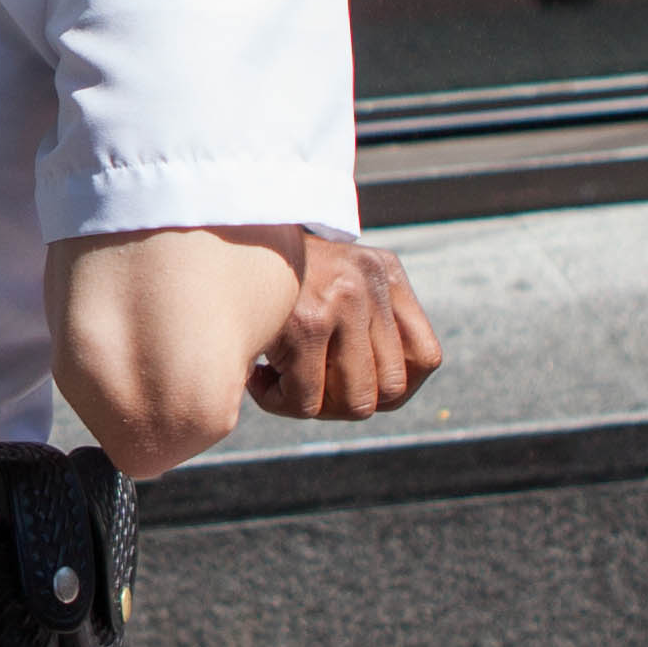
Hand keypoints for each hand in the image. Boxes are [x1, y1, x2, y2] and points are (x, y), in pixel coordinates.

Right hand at [250, 237, 442, 420]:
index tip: (349, 384)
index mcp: (385, 273)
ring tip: (281, 380)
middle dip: (345, 402)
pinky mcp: (307, 322)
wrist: (221, 241)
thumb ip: (366, 324)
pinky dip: (278, 401)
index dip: (392, 389)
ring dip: (313, 405)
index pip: (426, 359)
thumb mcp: (334, 281)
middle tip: (307, 384)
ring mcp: (343, 300)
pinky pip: (307, 401)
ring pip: (355, 404)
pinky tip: (258, 375)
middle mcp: (370, 282)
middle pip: (390, 391)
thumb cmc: (273, 275)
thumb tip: (384, 397)